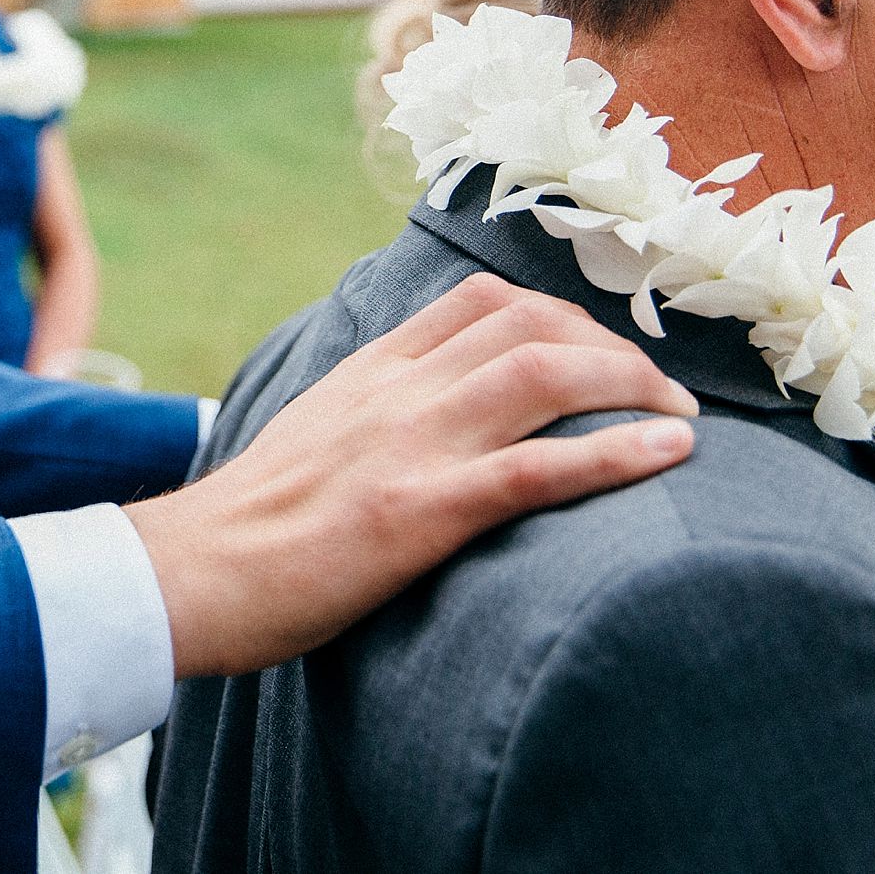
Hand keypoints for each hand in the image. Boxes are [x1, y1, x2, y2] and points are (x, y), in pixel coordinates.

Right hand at [126, 272, 696, 679]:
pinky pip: (538, 468)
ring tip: (680, 418)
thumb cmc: (250, 525)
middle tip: (659, 393)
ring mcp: (411, 446)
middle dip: (614, 348)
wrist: (193, 572)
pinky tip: (672, 453)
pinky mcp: (420, 513)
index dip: (561, 315)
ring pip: (546, 375)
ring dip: (632, 386)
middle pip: (530, 324)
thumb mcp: (312, 436)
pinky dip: (617, 455)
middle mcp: (399, 392)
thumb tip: (425, 421)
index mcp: (371, 372)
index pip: (479, 302)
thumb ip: (371, 413)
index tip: (605, 353)